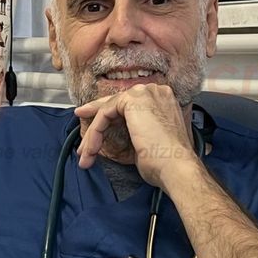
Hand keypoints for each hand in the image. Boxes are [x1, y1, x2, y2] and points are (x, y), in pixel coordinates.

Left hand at [74, 84, 200, 189]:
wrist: (175, 167)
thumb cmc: (165, 162)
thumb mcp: (146, 140)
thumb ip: (132, 129)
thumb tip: (112, 133)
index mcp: (161, 99)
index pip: (126, 104)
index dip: (106, 116)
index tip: (92, 132)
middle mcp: (154, 91)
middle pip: (114, 103)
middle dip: (95, 125)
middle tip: (82, 144)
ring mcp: (144, 93)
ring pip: (107, 110)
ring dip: (93, 134)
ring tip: (86, 155)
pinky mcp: (132, 99)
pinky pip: (104, 113)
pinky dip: (95, 132)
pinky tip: (92, 148)